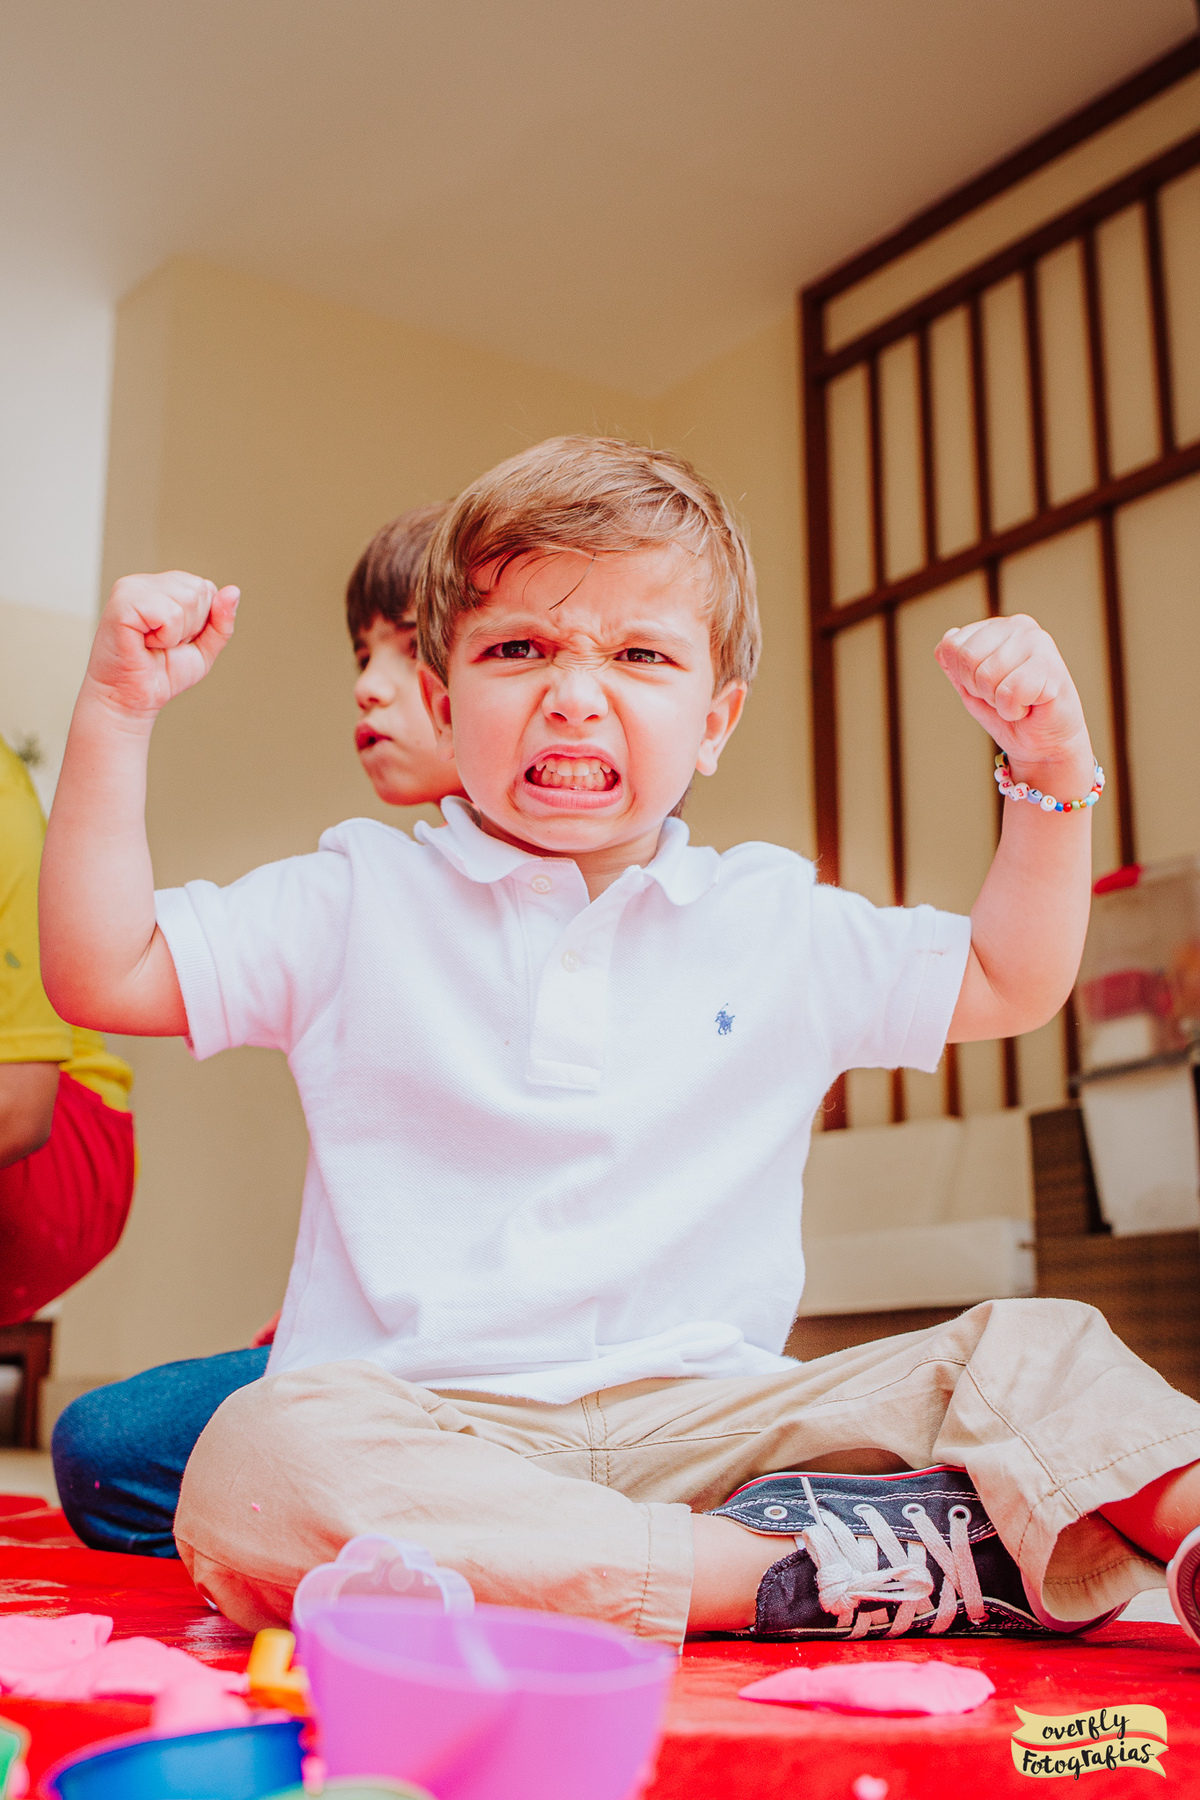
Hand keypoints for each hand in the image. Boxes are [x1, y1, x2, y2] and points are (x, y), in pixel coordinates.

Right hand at [85, 572, 239, 718]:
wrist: (132, 699)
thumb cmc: (161, 673)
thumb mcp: (203, 648)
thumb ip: (221, 621)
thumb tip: (233, 590)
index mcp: (161, 586)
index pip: (206, 588)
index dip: (201, 622)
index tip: (174, 640)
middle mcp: (144, 582)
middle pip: (199, 590)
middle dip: (191, 627)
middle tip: (162, 644)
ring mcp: (130, 589)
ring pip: (187, 599)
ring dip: (177, 634)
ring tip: (152, 643)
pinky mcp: (123, 603)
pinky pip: (169, 614)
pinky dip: (165, 637)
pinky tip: (144, 643)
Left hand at [935, 613, 1091, 786]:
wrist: (1042, 744)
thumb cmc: (1008, 712)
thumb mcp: (970, 686)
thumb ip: (954, 664)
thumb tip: (949, 637)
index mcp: (996, 627)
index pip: (951, 645)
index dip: (963, 677)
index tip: (987, 686)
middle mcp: (1018, 625)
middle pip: (967, 658)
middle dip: (979, 689)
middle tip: (1004, 696)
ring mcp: (1038, 641)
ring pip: (987, 675)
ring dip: (998, 701)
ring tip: (1019, 700)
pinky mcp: (1051, 665)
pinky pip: (1009, 692)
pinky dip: (1013, 710)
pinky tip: (1031, 706)